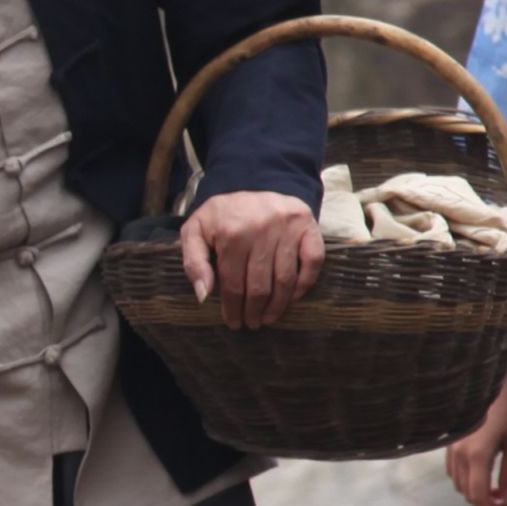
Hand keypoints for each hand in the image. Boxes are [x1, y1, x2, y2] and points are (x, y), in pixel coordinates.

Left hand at [178, 188, 325, 327]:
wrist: (257, 181)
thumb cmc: (224, 214)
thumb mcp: (196, 230)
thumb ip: (193, 261)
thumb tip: (203, 295)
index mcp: (231, 232)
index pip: (233, 283)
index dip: (233, 308)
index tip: (234, 322)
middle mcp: (262, 229)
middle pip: (260, 285)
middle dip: (255, 311)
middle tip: (253, 323)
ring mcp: (288, 227)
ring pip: (285, 279)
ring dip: (278, 305)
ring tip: (269, 318)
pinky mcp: (308, 225)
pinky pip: (312, 262)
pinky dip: (304, 284)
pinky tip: (292, 298)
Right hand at [445, 377, 506, 505]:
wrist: (488, 382)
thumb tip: (505, 502)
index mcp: (478, 455)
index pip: (479, 498)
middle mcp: (459, 455)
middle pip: (470, 495)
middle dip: (488, 505)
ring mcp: (451, 449)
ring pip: (461, 486)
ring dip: (478, 493)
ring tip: (499, 490)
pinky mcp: (448, 445)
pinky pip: (455, 473)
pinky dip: (469, 481)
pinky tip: (485, 473)